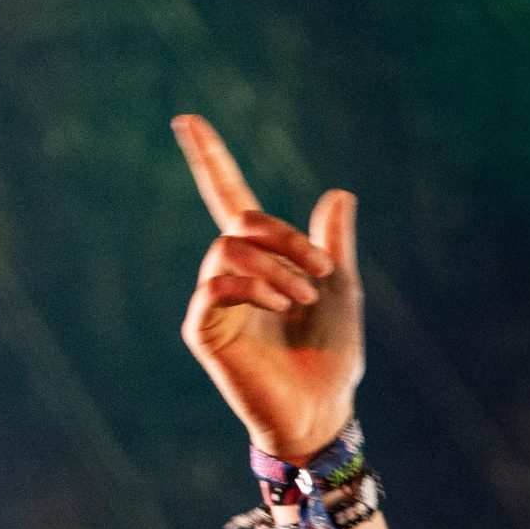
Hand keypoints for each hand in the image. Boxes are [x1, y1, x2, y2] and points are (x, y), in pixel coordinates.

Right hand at [173, 115, 362, 461]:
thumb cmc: (331, 354)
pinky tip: (281, 307)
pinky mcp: (203, 331)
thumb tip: (338, 193)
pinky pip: (214, 287)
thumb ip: (333, 243)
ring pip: (228, 251)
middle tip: (320, 268)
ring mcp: (212, 302)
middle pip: (239, 223)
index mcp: (260, 260)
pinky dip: (253, 288)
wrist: (324, 408)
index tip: (188, 119)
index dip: (209, 159)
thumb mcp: (341, 289)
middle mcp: (229, 274)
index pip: (227, 198)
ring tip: (304, 297)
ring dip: (275, 267)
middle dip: (282, 236)